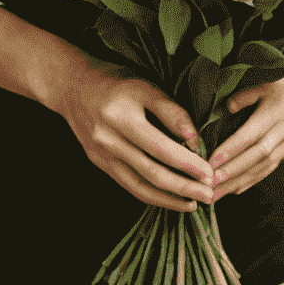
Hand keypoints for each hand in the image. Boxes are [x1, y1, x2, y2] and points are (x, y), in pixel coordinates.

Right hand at [0, 7, 214, 211]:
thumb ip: (171, 112)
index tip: (210, 172)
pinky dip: (152, 196)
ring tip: (195, 203)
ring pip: (139, 185)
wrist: (73, 86)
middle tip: (210, 194)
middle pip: (151, 171)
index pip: (161, 148)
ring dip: (169, 198)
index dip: (187, 163)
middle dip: (184, 186)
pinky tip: (171, 200)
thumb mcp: (145, 86)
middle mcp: (108, 139)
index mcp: (121, 116)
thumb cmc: (116, 81)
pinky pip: (128, 185)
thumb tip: (194, 140)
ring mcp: (101, 155)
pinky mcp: (99, 164)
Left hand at [208, 59, 283, 202]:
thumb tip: (228, 109)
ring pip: (263, 166)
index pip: (253, 134)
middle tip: (210, 182)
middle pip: (259, 155)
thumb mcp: (259, 80)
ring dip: (238, 181)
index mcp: (279, 109)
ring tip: (216, 192)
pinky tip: (232, 190)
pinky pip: (267, 170)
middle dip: (233, 170)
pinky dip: (250, 181)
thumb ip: (243, 95)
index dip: (232, 149)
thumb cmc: (272, 82)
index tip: (212, 161)